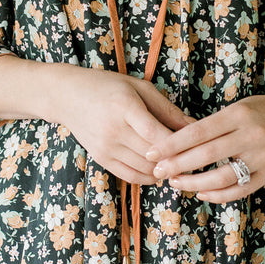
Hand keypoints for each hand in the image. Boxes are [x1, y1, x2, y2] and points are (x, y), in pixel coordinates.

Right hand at [52, 69, 192, 186]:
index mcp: (124, 106)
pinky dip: (149, 177)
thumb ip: (167, 109)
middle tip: (195, 158)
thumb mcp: (139, 88)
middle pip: (153, 154)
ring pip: (144, 169)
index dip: (178, 145)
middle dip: (177, 159)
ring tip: (180, 163)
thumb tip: (195, 126)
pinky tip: (160, 170)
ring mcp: (105, 147)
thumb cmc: (108, 86)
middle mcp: (113, 130)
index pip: (156, 134)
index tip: (197, 146)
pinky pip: (130, 176)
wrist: (66, 96)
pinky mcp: (101, 159)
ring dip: (165, 170)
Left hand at [146, 89, 264, 202]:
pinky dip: (218, 195)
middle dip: (178, 165)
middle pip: (207, 154)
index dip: (172, 144)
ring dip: (194, 183)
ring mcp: (262, 156)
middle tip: (158, 172)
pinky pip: (239, 189)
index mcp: (238, 115)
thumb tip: (171, 147)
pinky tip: (201, 193)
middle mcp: (252, 135)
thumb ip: (208, 127)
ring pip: (222, 176)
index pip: (198, 132)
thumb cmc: (255, 112)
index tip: (152, 153)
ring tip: (176, 183)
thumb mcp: (233, 109)